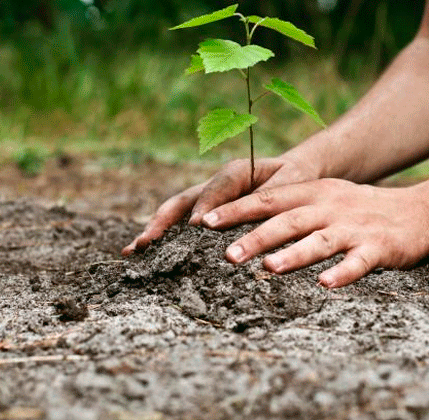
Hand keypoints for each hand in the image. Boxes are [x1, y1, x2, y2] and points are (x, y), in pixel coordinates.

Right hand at [122, 155, 319, 255]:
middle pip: (182, 202)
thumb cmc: (295, 179)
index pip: (216, 190)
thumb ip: (270, 197)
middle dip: (162, 222)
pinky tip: (145, 256)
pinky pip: (181, 224)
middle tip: (145, 243)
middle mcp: (214, 185)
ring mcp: (206, 200)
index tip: (196, 228)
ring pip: (175, 213)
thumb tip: (250, 219)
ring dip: (154, 231)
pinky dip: (164, 238)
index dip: (205, 207)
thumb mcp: (290, 184)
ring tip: (133, 251)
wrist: (295, 173)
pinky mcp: (206, 213)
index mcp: (236, 172)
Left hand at [199, 178, 428, 286]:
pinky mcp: (378, 248)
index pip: (268, 199)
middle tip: (227, 254)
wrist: (419, 212)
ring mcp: (354, 228)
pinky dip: (342, 273)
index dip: (236, 209)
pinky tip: (325, 285)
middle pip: (288, 220)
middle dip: (256, 236)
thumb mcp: (324, 198)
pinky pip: (358, 262)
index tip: (205, 221)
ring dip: (294, 254)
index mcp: (313, 193)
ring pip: (319, 240)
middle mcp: (330, 207)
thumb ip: (288, 207)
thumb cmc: (359, 209)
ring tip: (269, 268)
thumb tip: (240, 223)